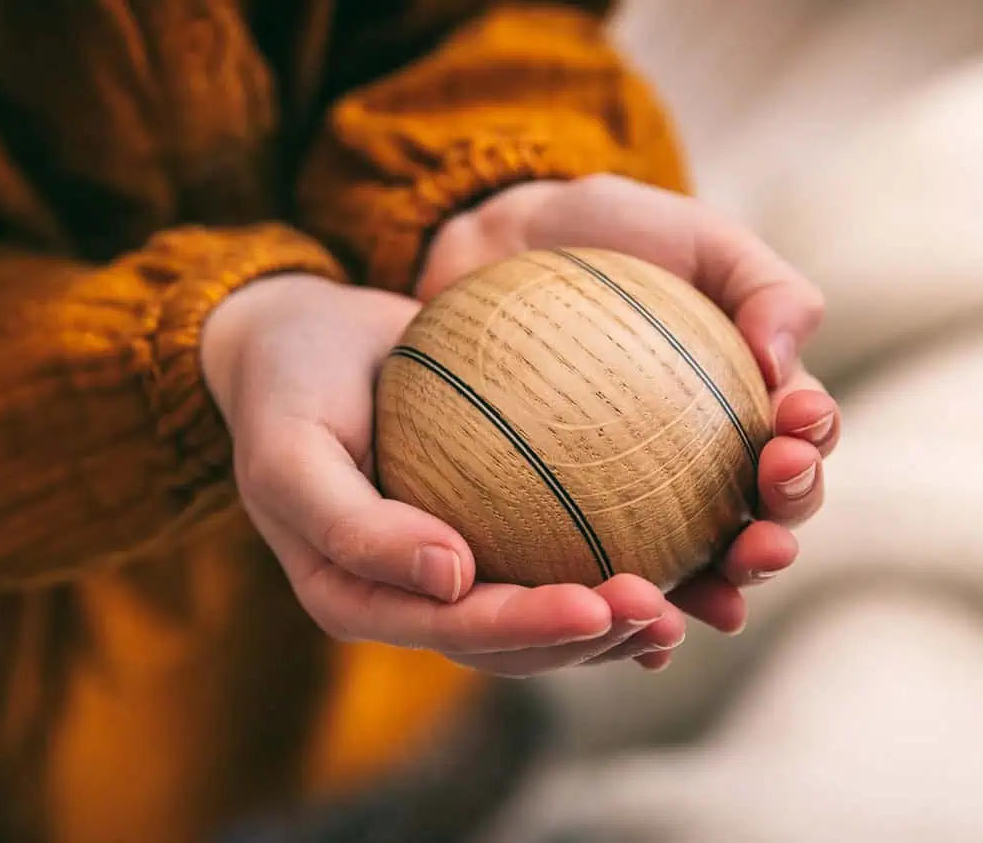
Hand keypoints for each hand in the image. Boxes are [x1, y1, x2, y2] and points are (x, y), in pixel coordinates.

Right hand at [201, 274, 689, 676]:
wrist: (302, 338)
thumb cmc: (289, 386)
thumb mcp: (290, 449)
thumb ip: (353, 524)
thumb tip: (451, 579)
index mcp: (359, 599)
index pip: (456, 632)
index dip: (530, 630)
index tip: (600, 604)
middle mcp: (414, 599)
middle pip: (515, 644)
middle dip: (591, 640)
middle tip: (662, 610)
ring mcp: (456, 568)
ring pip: (548, 616)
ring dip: (619, 623)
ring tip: (693, 604)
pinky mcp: (492, 526)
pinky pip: (561, 554)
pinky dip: (619, 560)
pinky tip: (687, 554)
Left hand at [420, 175, 840, 669]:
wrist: (502, 246)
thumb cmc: (611, 235)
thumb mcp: (698, 238)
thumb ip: (762, 285)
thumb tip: (783, 358)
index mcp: (752, 404)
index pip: (799, 440)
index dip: (809, 449)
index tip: (791, 431)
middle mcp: (708, 466)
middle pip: (759, 521)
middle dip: (775, 539)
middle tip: (763, 539)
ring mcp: (641, 502)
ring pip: (692, 567)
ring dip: (715, 596)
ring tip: (713, 604)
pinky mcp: (572, 525)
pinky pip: (600, 578)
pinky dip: (624, 619)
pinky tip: (629, 641)